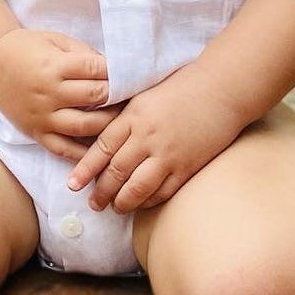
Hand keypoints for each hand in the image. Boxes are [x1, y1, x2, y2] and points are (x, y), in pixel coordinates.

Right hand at [0, 29, 120, 161]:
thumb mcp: (55, 40)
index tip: (133, 75)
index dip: (118, 72)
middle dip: (119, 97)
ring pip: (84, 126)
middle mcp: (49, 92)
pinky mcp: (36, 132)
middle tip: (134, 98)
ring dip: (108, 125)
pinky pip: (63, 149)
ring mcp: (43, 115)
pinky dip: (83, 153)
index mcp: (55, 66)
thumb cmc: (28, 47)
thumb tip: (112, 68)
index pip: (96, 70)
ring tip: (122, 121)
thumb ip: (83, 53)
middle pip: (95, 98)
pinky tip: (100, 151)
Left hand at [65, 62, 245, 213]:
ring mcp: (168, 154)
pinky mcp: (187, 166)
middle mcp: (147, 137)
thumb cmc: (182, 87)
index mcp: (134, 116)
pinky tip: (142, 203)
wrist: (221, 89)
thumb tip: (103, 134)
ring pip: (137, 188)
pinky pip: (163, 191)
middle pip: (116, 171)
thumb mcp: (145, 94)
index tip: (73, 184)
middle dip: (101, 192)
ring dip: (123, 202)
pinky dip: (149, 201)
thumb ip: (125, 115)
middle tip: (93, 203)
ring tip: (115, 208)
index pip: (102, 148)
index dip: (85, 169)